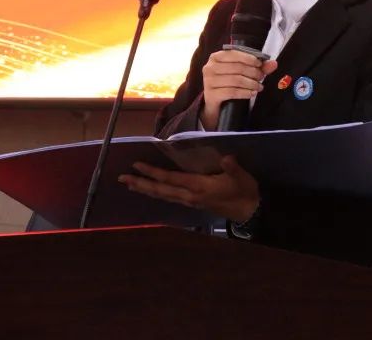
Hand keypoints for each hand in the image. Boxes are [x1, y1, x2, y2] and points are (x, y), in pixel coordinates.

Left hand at [119, 155, 259, 222]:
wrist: (249, 212)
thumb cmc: (244, 191)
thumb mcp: (241, 177)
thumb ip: (232, 168)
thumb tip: (227, 159)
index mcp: (198, 187)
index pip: (170, 179)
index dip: (153, 172)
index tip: (136, 165)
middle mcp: (189, 196)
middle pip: (160, 190)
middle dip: (141, 183)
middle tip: (122, 178)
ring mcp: (190, 201)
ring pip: (163, 196)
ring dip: (145, 189)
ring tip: (130, 184)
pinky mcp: (193, 203)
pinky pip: (169, 198)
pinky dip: (157, 194)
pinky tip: (152, 191)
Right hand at [200, 50, 277, 130]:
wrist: (215, 105)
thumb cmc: (228, 84)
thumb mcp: (241, 73)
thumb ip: (257, 67)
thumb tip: (274, 63)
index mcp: (216, 57)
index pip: (234, 54)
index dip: (249, 59)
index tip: (260, 64)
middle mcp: (209, 67)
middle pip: (237, 68)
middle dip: (253, 72)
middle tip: (261, 77)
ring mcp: (208, 81)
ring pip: (236, 80)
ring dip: (251, 84)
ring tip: (259, 87)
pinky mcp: (211, 95)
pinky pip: (232, 92)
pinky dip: (245, 93)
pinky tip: (252, 94)